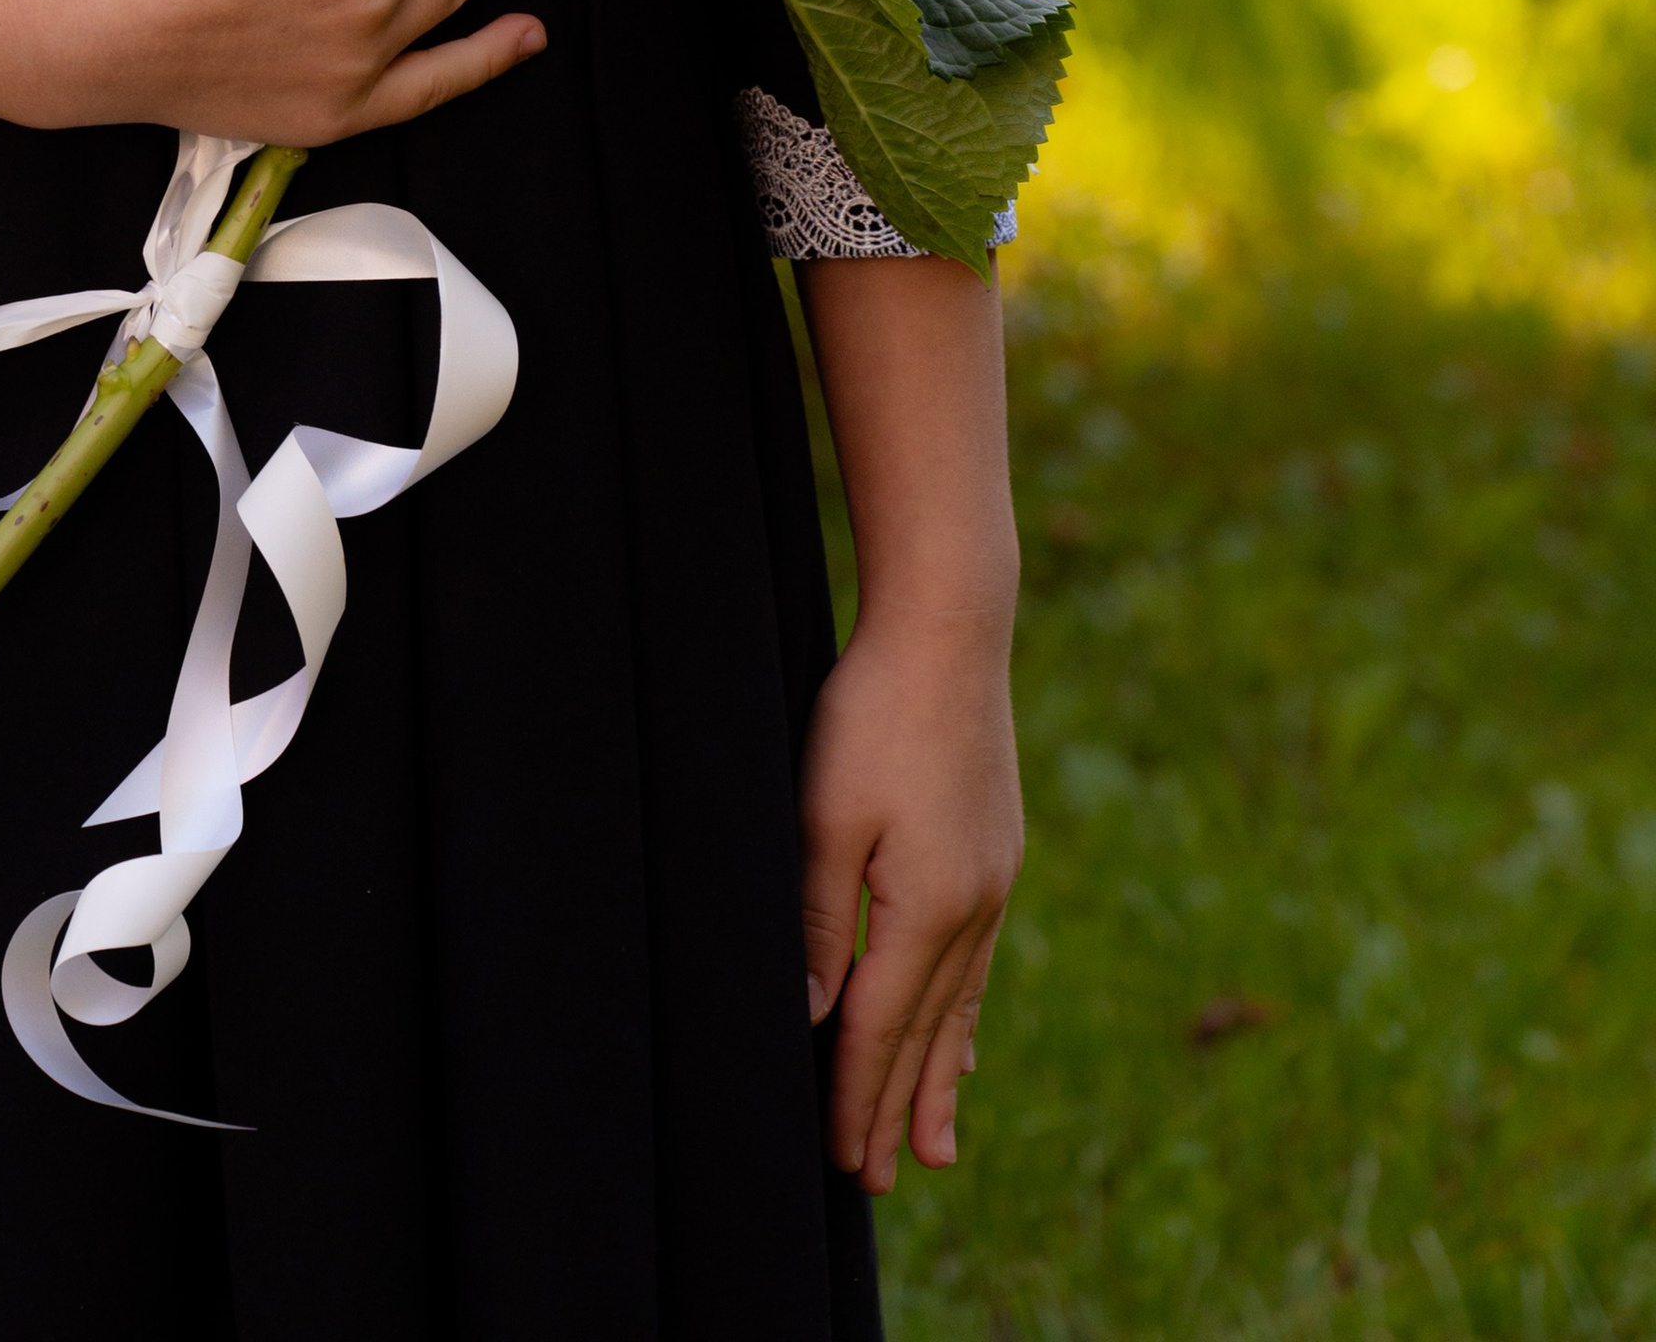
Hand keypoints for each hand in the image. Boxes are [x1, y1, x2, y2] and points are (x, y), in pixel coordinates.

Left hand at [802, 613, 1023, 1196]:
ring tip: (935, 1146)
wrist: (951, 630)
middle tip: (880, 1182)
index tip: (844, 1162)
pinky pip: (979, 959)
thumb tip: (818, 1015)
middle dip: (900, 1109)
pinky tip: (964, 1040)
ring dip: (942, 1077)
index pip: (880, 1026)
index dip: (858, 1097)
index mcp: (928, 906)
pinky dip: (966, 1013)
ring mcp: (992, 880)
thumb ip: (820, 919)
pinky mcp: (995, 852)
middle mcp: (973, 907)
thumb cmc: (872, 713)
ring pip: (960, 1003)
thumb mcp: (824, 815)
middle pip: (927, 1031)